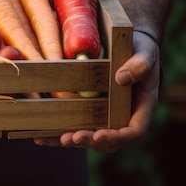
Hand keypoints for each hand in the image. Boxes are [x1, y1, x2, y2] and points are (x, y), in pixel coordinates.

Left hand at [33, 32, 160, 151]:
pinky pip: (76, 124)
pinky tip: (40, 137)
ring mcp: (105, 115)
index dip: (117, 137)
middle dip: (90, 140)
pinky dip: (58, 133)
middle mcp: (123, 116)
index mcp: (141, 108)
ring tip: (57, 139)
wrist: (128, 44)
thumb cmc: (140, 49)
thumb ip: (139, 65)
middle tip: (72, 138)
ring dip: (73, 140)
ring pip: (90, 136)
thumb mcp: (145, 53)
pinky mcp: (89, 110)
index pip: (133, 131)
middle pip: (109, 139)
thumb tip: (121, 79)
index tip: (100, 135)